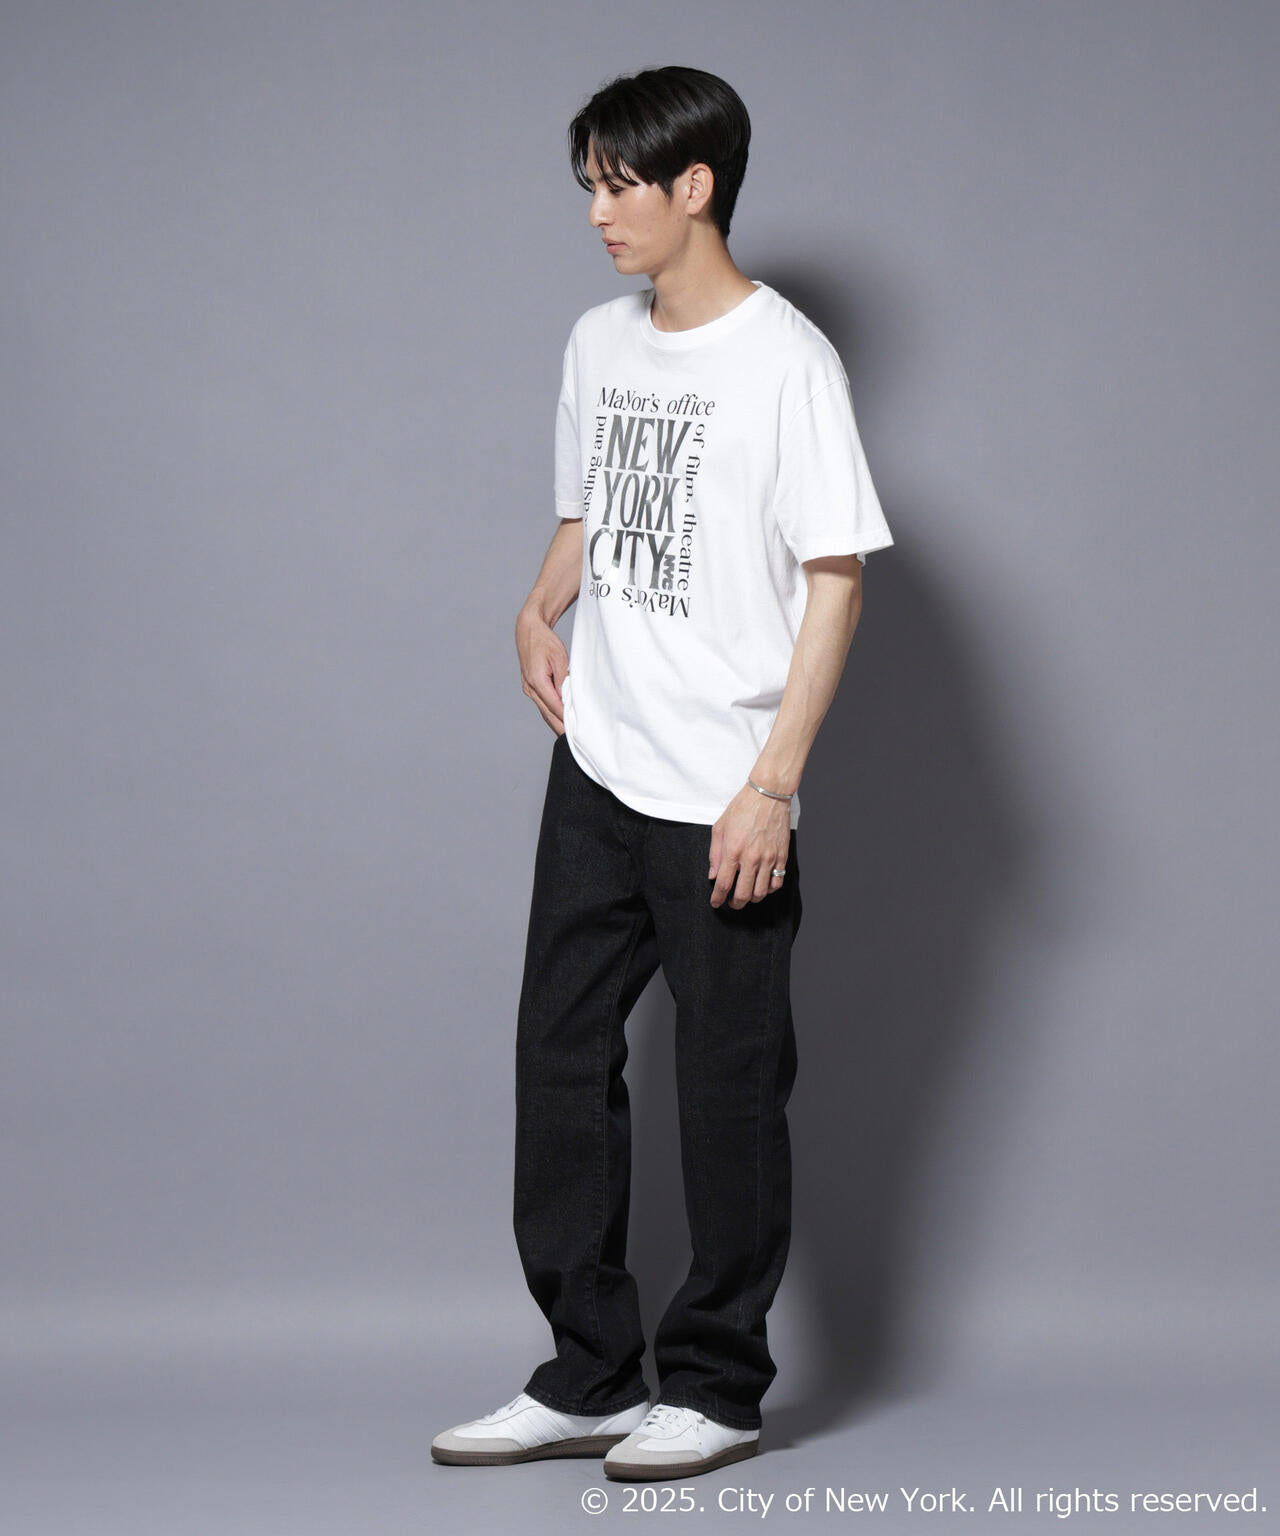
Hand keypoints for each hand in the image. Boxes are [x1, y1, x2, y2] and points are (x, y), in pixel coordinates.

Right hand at [515, 610, 568, 733]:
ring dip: (557, 724)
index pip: (555, 706)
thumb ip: (563, 680)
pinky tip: (561, 723)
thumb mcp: (559, 658)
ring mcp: (528, 689)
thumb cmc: (545, 642)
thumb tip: (568, 699)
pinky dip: (552, 714)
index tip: (578, 731)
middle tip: (575, 742)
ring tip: (570, 737)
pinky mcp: (530, 688)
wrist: (528, 630)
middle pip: (548, 714)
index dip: (566, 720)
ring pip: (545, 712)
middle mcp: (530, 688)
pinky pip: (543, 705)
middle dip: (561, 728)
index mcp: (536, 681)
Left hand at [708, 784, 790, 908]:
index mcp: (734, 850)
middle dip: (735, 903)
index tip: (716, 902)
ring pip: (761, 892)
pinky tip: (762, 886)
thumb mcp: (720, 827)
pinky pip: (777, 882)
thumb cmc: (743, 808)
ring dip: (752, 899)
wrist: (768, 795)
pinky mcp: (782, 856)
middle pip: (743, 894)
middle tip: (731, 903)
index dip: (718, 898)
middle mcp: (752, 857)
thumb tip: (713, 874)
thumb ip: (715, 854)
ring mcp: (769, 858)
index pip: (724, 884)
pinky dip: (769, 889)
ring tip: (746, 895)